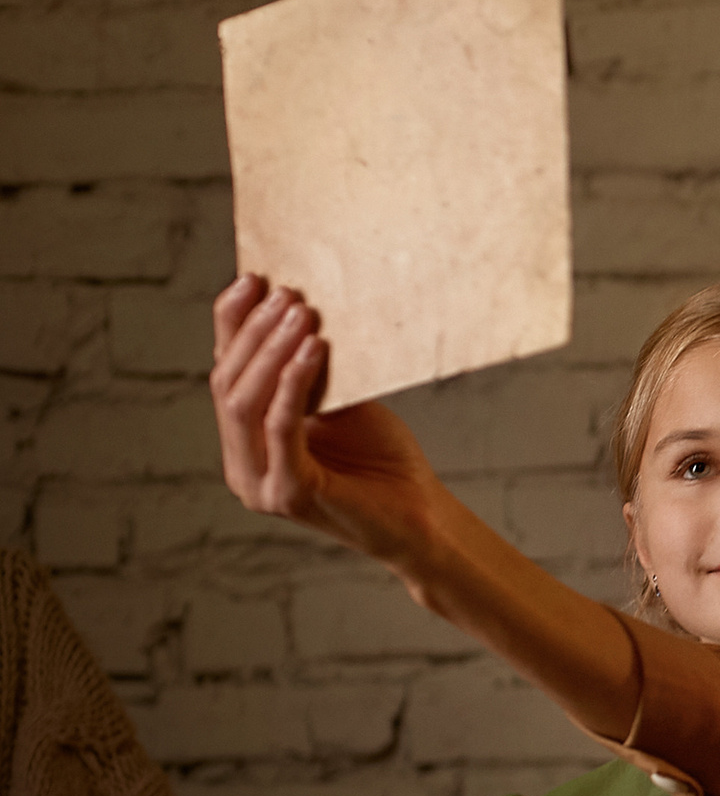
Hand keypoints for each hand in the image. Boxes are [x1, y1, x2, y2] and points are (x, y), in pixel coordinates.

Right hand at [210, 275, 446, 574]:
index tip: (253, 278)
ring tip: (300, 311)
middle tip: (286, 292)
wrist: (420, 517)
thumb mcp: (338, 403)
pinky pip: (281, 427)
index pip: (225, 372)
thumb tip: (298, 303)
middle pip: (227, 384)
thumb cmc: (381, 459)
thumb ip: (308, 370)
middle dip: (254, 331)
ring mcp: (260, 483)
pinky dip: (294, 382)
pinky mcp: (289, 493)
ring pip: (245, 403)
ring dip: (271, 349)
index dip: (231, 323)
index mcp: (244, 441)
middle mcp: (241, 465)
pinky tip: (313, 349)